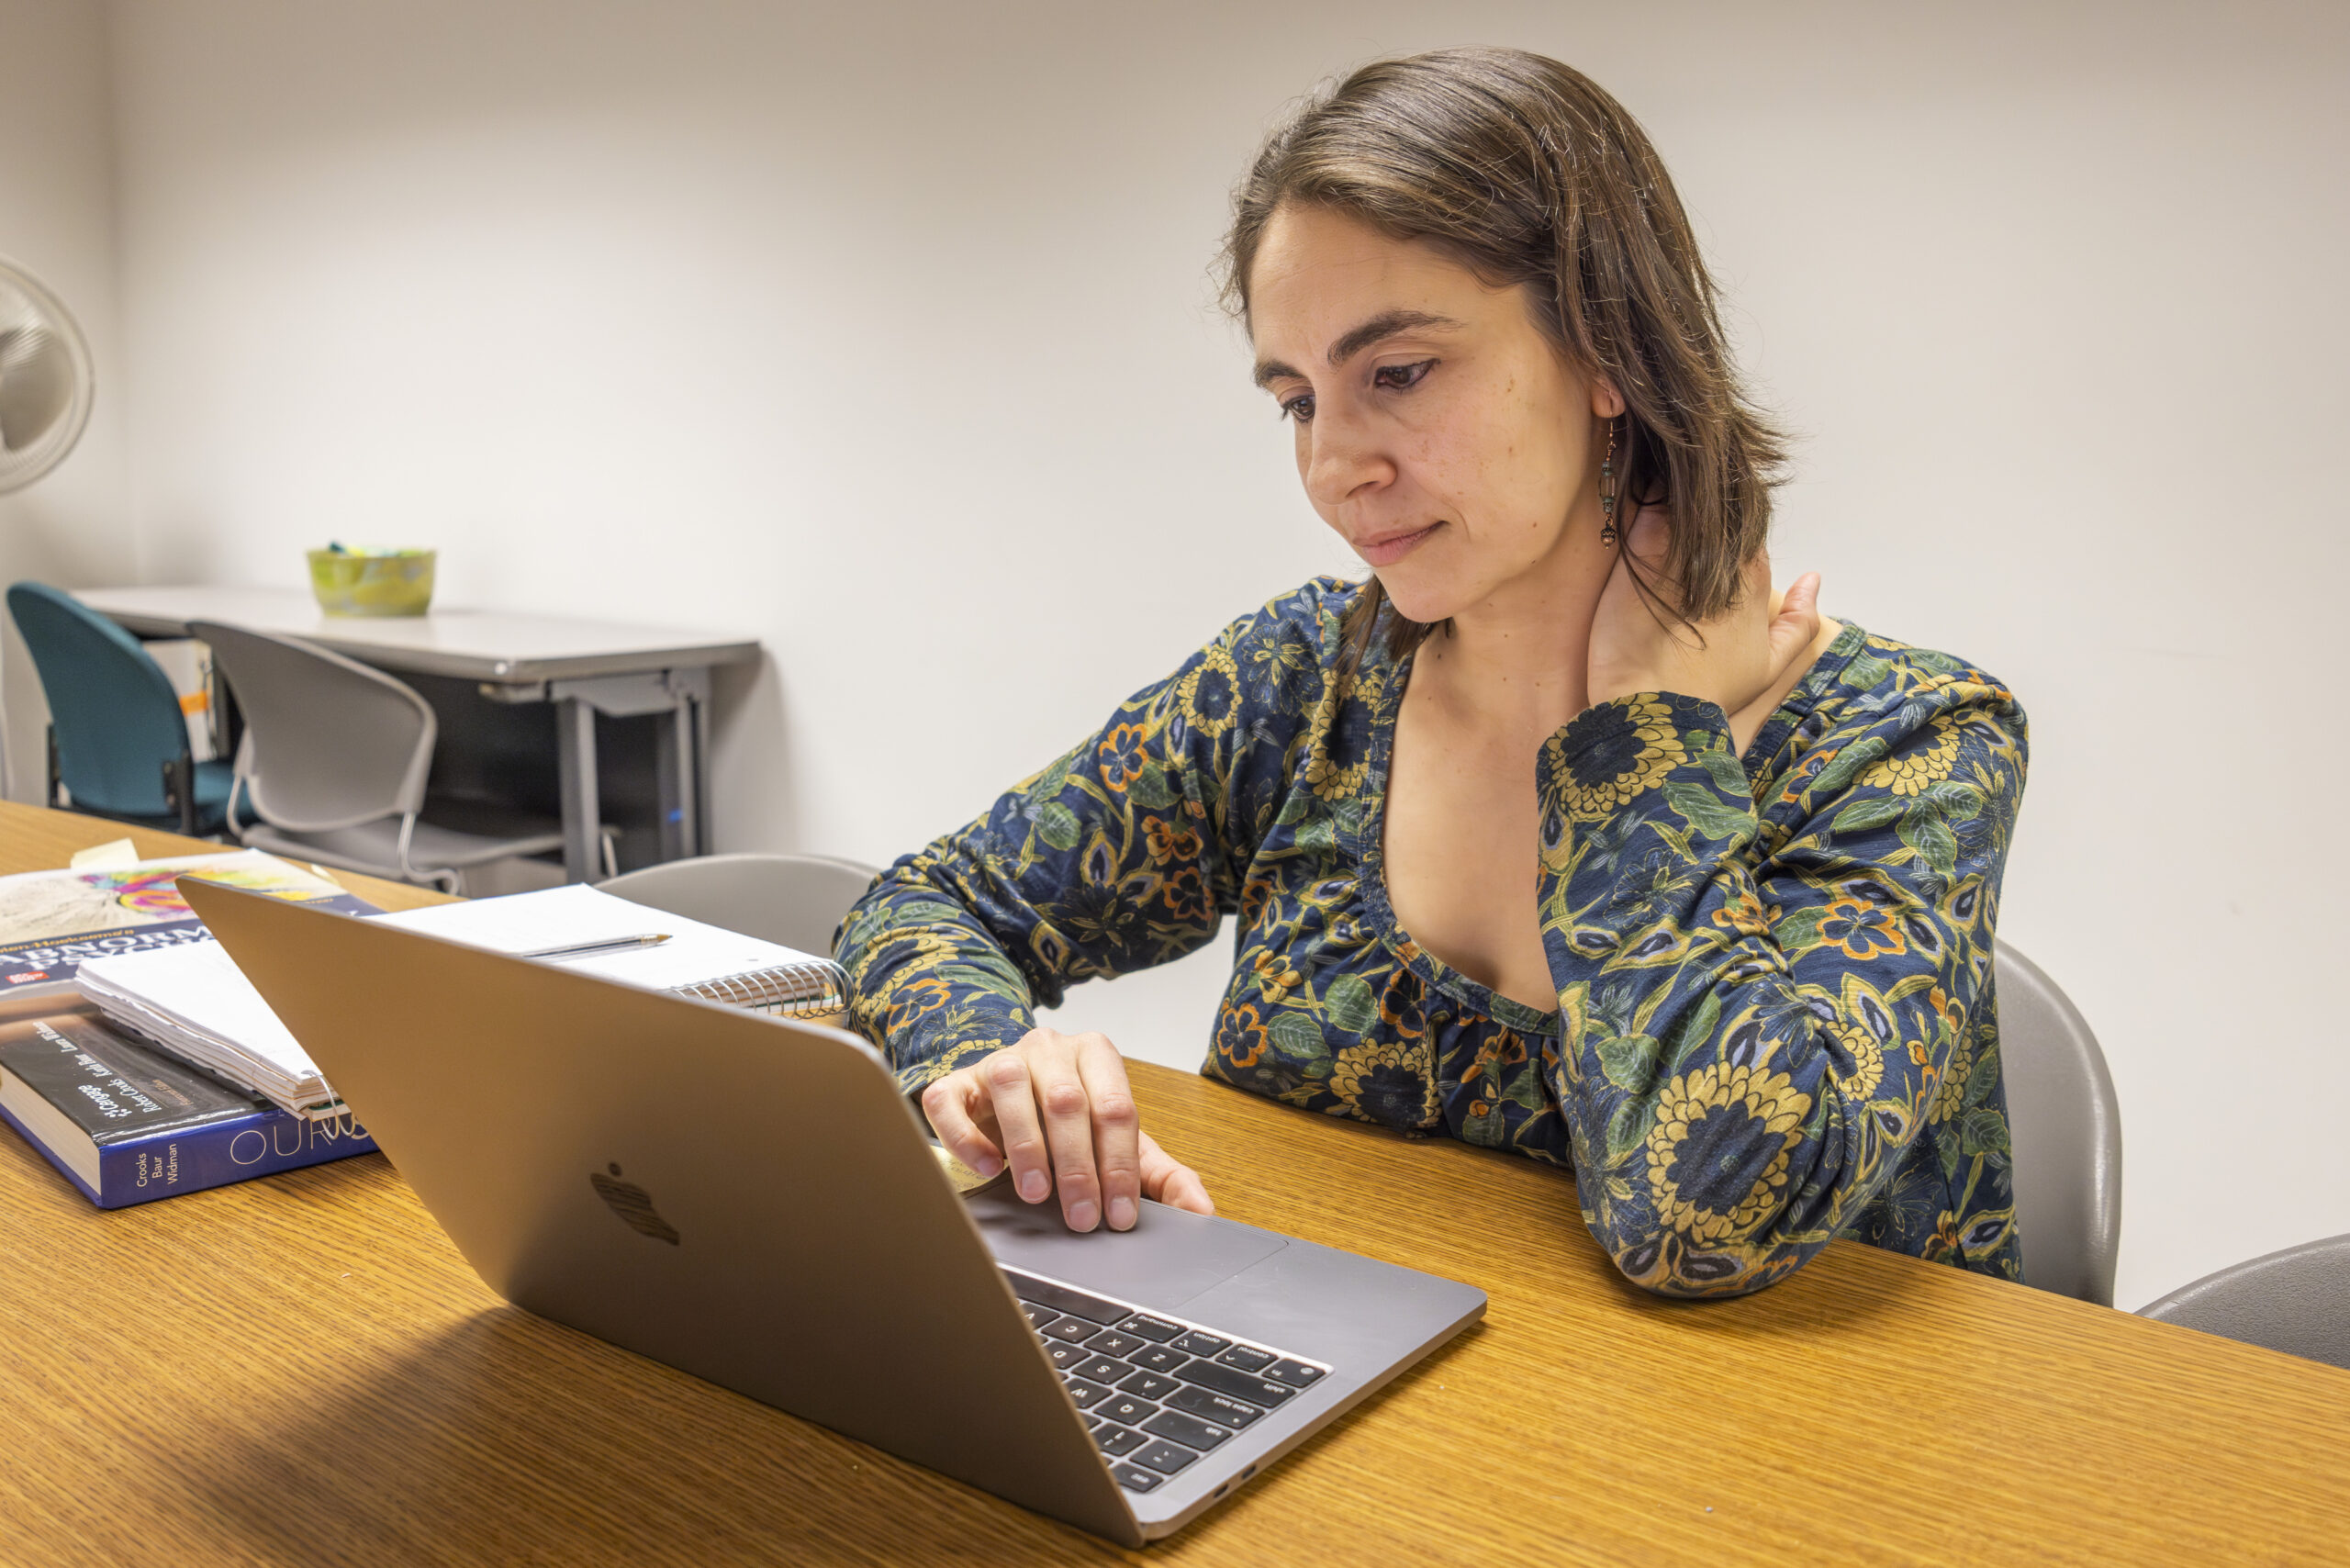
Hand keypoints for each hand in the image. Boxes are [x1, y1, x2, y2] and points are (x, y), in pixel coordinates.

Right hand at [919, 1026, 1213, 1230]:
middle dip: (1078, 1167)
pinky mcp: (955, 1081)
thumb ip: (1161, 1176)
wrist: (1011, 1099)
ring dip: (1026, 1147)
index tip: (1118, 1216)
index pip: (1116, 1107)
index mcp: (1097, 1054)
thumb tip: (1201, 1211)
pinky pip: (950, 1102)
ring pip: (1011, 1089)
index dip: (1120, 1165)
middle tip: (1081, 1219)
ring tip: (1036, 1194)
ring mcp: (999, 1059)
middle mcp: (1049, 1048)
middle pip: (1068, 1101)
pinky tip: (986, 1169)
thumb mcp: (1118, 1146)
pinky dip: (965, 1137)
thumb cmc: (1071, 1125)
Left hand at [1587, 508, 1827, 755]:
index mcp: (1756, 579)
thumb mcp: (1769, 666)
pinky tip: (1637, 502)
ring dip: (1673, 499)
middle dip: (1701, 509)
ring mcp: (1686, 552)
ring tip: (1656, 504)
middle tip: (1676, 515)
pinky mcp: (1641, 552)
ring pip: (1687, 505)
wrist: (1655, 710)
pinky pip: (1648, 508)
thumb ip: (1800, 621)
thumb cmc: (1709, 694)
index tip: (1702, 543)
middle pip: (1718, 516)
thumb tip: (1812, 578)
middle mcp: (1728, 560)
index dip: (1726, 533)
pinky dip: (1645, 500)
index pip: (1747, 534)